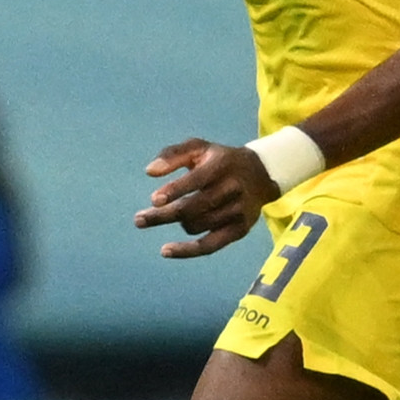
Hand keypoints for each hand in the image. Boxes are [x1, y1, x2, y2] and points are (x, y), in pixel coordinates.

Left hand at [134, 139, 276, 258]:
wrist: (261, 175)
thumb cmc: (220, 160)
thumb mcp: (199, 148)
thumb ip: (172, 154)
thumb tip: (149, 172)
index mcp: (221, 166)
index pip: (197, 180)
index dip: (175, 191)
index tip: (154, 199)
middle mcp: (232, 189)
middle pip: (193, 208)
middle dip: (163, 215)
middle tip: (138, 220)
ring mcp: (237, 212)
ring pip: (197, 225)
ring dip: (178, 221)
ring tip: (171, 213)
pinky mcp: (239, 230)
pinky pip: (209, 246)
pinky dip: (186, 251)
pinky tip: (165, 250)